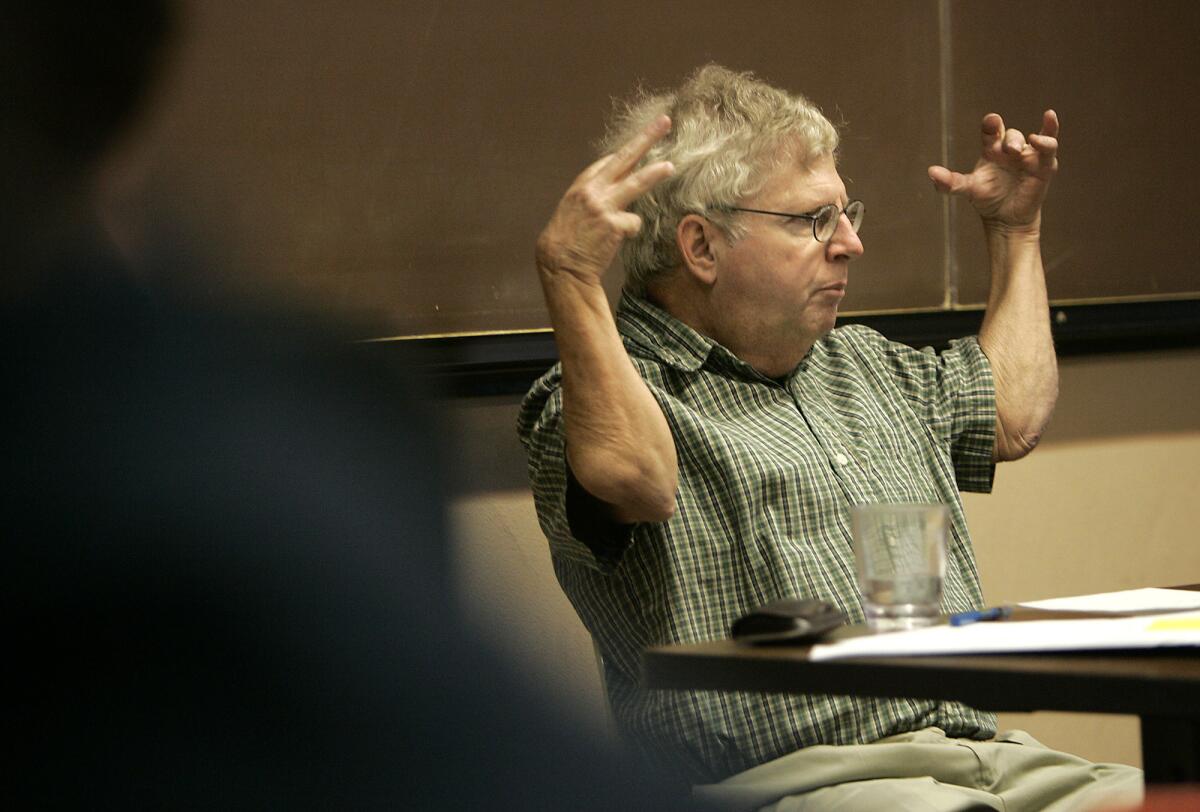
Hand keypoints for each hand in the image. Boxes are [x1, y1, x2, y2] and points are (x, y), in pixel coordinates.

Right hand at [535, 115, 674, 284]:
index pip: (606, 163)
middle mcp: (592, 191)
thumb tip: (615, 186)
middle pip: (624, 158)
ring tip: (670, 166)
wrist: (560, 265)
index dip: (624, 155)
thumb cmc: (566, 242)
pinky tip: (614, 240)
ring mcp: (604, 206)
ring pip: (635, 183)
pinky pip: (633, 223)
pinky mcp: (614, 224)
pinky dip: (628, 232)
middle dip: (645, 138)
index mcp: (580, 187)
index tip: (638, 147)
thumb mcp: (571, 211)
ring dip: (655, 173)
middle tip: (664, 122)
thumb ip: (591, 197)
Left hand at [928, 110, 1058, 231]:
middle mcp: (1010, 149)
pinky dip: (1050, 132)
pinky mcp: (1044, 164)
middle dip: (1010, 140)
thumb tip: (931, 172)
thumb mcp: (968, 190)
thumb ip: (950, 182)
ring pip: (1032, 138)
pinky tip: (1047, 121)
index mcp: (991, 149)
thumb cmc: (987, 199)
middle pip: (1011, 135)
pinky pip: (1050, 144)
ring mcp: (1028, 155)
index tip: (991, 121)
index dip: (991, 123)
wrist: (1006, 219)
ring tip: (1020, 150)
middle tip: (1008, 151)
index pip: (991, 130)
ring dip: (1027, 142)